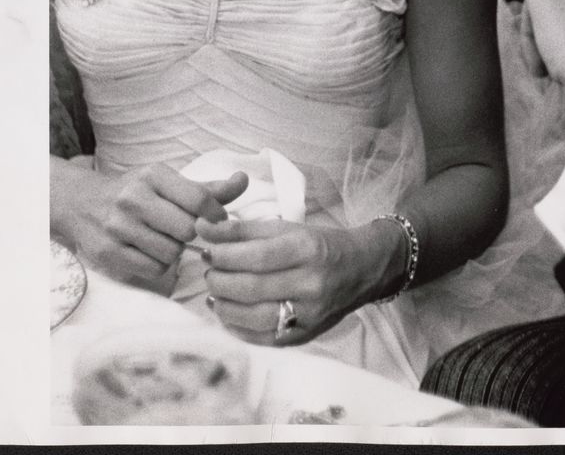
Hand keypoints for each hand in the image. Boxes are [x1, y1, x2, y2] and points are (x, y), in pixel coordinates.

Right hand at [52, 159, 248, 284]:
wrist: (83, 203)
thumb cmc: (137, 192)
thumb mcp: (169, 183)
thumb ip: (208, 188)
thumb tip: (244, 180)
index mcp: (154, 175)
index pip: (200, 198)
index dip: (216, 216)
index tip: (219, 222)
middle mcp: (134, 198)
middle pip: (187, 230)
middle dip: (192, 235)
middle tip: (186, 232)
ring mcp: (119, 226)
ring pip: (171, 253)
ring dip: (175, 252)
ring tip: (164, 240)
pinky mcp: (109, 252)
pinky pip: (153, 269)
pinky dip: (159, 266)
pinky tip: (150, 252)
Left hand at [196, 215, 403, 346]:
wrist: (361, 269)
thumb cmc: (320, 244)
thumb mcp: (288, 228)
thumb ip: (244, 229)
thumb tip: (203, 227)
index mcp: (307, 249)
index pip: (256, 256)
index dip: (224, 255)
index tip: (206, 250)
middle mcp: (310, 283)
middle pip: (252, 287)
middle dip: (220, 280)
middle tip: (208, 272)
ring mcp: (309, 313)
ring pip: (255, 317)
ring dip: (225, 306)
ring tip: (214, 293)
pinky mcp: (306, 335)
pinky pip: (264, 338)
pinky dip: (238, 327)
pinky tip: (228, 313)